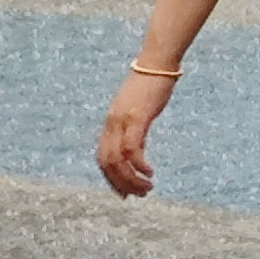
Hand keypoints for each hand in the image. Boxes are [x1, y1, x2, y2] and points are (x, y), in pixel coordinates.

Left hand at [98, 69, 173, 196]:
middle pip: (107, 163)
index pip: (102, 158)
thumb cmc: (150, 84)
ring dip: (131, 179)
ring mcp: (123, 120)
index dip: (110, 179)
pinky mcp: (137, 118)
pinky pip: (132, 148)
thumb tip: (136, 148)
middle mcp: (112, 123)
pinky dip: (138, 165)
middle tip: (137, 196)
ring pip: (118, 160)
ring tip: (146, 189)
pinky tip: (150, 172)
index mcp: (110, 122)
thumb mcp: (138, 110)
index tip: (124, 193)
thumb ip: (133, 128)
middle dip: (121, 184)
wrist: (157, 62)